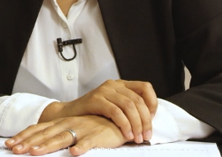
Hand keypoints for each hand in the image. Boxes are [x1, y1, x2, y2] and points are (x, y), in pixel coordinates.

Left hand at [5, 115, 126, 155]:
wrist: (118, 121)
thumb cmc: (93, 127)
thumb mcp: (72, 130)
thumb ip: (56, 137)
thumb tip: (34, 147)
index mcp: (61, 123)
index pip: (38, 129)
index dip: (23, 136)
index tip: (9, 144)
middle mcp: (69, 124)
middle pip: (45, 134)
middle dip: (29, 142)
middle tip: (15, 150)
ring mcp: (83, 129)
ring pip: (63, 138)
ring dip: (48, 145)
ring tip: (35, 152)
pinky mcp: (97, 135)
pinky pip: (88, 142)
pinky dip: (81, 147)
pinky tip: (74, 153)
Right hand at [39, 79, 156, 142]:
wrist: (68, 115)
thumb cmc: (92, 114)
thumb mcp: (113, 107)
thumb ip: (128, 108)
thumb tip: (148, 119)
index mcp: (121, 84)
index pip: (145, 87)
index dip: (153, 103)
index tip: (152, 119)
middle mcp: (114, 84)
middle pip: (138, 100)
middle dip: (145, 120)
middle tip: (146, 135)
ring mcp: (104, 90)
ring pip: (129, 106)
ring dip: (136, 124)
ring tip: (136, 138)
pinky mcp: (96, 99)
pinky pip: (116, 111)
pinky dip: (124, 124)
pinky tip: (126, 134)